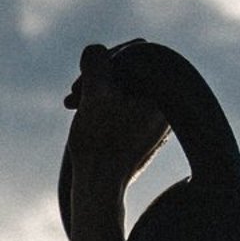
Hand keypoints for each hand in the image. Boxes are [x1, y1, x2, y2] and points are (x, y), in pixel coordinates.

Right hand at [62, 44, 168, 196]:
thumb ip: (96, 61)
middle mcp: (167, 107)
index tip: (82, 79)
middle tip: (72, 95)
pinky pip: (122, 110)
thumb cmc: (99, 142)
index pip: (137, 52)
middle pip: (130, 72)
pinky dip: (103, 109)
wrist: (100, 190)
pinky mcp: (143, 137)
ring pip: (123, 91)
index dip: (105, 60)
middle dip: (99, 78)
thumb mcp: (95, 92)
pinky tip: (84, 119)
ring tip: (73, 107)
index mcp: (164, 93)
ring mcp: (156, 124)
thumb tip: (97, 50)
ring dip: (96, 93)